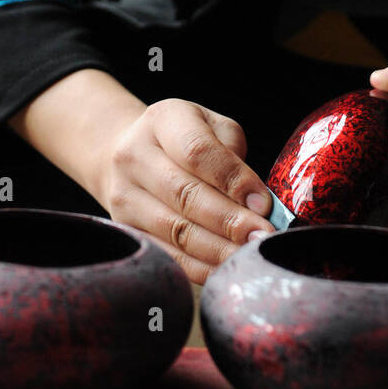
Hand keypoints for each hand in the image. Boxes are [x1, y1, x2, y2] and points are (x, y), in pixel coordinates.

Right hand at [99, 98, 274, 283]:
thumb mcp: (212, 128)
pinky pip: (167, 254)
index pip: (197, 151)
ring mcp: (124, 196)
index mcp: (162, 121)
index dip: (233, 180)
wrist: (131, 154)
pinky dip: (200, 267)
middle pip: (184, 194)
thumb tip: (257, 204)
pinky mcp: (127, 229)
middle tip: (262, 236)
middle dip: (229, 220)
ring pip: (175, 230)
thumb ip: (233, 156)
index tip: (263, 204)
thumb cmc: (186, 140)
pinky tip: (226, 268)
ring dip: (217, 248)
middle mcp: (134, 157)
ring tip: (249, 254)